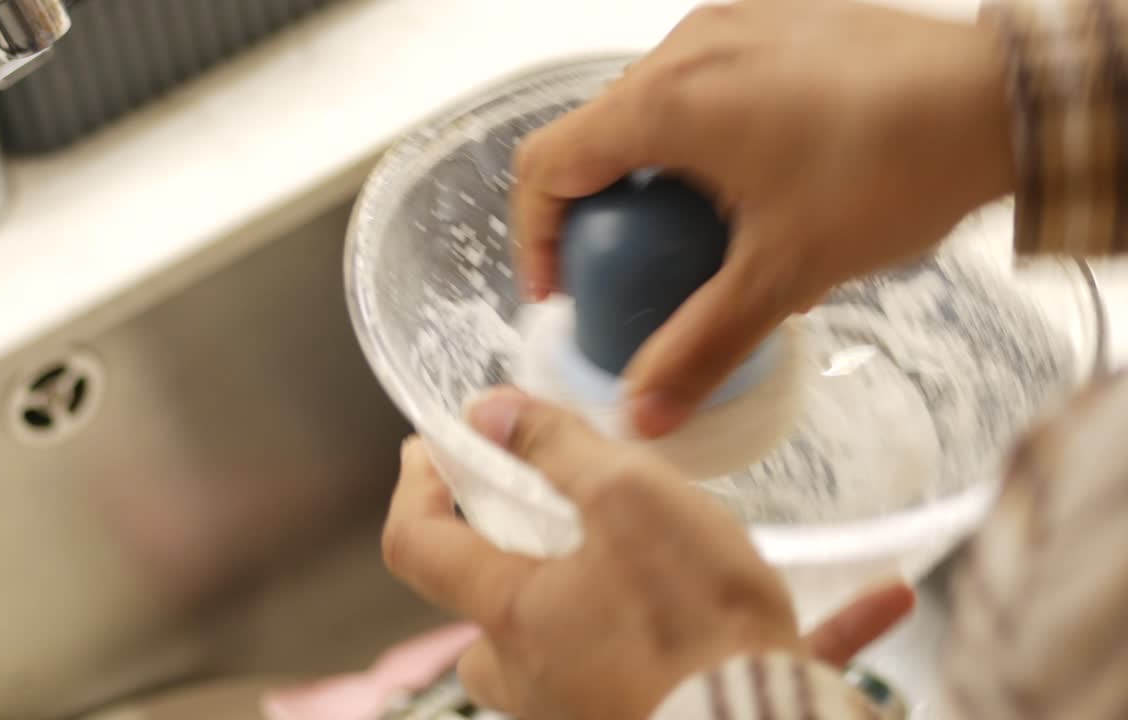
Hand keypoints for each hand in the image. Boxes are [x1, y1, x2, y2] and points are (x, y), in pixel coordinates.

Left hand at [382, 387, 912, 718]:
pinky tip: (873, 601)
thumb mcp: (627, 499)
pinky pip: (703, 671)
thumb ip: (553, 448)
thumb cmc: (694, 621)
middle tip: (560, 512)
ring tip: (708, 552)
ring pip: (589, 643)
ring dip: (641, 597)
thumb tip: (485, 411)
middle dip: (518, 560)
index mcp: (513, 614)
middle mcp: (537, 677)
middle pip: (496, 609)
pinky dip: (754, 637)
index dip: (417, 486)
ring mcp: (592, 711)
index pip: (419, 544)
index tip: (431, 445)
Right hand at [511, 0, 1013, 436]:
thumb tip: (642, 415)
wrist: (1002, 100)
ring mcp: (732, 27)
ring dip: (651, 177)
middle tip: (632, 275)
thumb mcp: (783, 274)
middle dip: (598, 214)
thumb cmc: (894, 168)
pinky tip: (751, 188)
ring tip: (698, 238)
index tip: (562, 289)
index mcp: (667, 101)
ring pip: (649, 109)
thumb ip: (700, 347)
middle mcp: (686, 49)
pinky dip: (697, 141)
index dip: (535, 235)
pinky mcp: (773, 22)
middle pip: (595, 136)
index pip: (547, 164)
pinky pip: (703, 84)